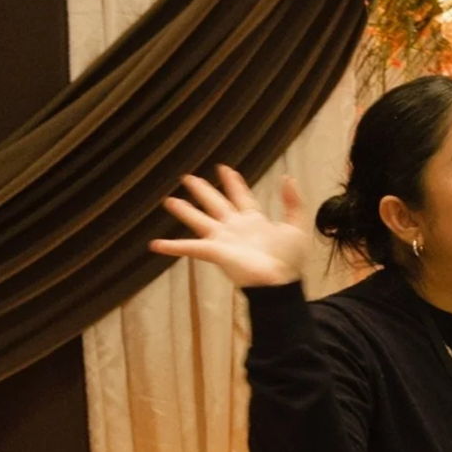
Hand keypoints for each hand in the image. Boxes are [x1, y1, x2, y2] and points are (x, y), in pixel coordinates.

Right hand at [150, 166, 308, 287]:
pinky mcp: (214, 251)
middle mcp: (235, 227)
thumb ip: (293, 202)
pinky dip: (172, 247)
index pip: (241, 196)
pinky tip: (155, 245)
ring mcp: (223, 239)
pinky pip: (189, 248)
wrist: (279, 282)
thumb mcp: (297, 226)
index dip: (234, 183)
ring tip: (169, 201)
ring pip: (199, 219)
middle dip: (203, 190)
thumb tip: (287, 178)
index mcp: (254, 220)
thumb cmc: (289, 260)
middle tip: (188, 177)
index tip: (225, 169)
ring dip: (184, 210)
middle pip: (215, 203)